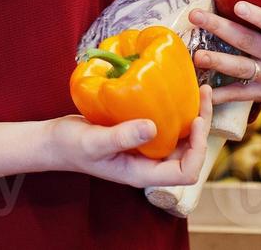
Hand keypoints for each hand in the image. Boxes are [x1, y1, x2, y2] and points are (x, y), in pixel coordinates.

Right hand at [46, 84, 212, 188]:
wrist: (54, 141)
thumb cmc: (71, 146)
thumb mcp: (94, 141)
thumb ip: (122, 137)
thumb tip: (153, 127)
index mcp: (143, 173)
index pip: (185, 173)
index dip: (197, 149)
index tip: (195, 121)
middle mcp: (150, 162)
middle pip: (190, 152)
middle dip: (202, 125)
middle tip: (205, 92)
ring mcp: (145, 148)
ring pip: (181, 136)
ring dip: (192, 114)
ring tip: (198, 87)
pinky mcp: (139, 132)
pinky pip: (166, 123)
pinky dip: (175, 108)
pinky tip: (174, 88)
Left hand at [189, 1, 260, 104]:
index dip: (259, 17)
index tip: (239, 5)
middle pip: (248, 42)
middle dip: (220, 28)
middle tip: (196, 16)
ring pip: (241, 68)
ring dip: (217, 62)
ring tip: (196, 55)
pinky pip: (240, 94)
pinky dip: (222, 96)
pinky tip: (203, 93)